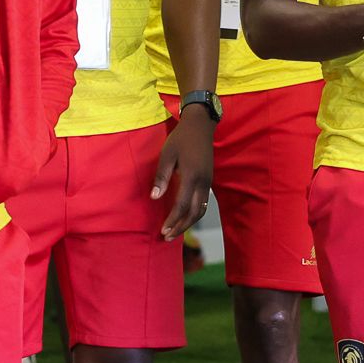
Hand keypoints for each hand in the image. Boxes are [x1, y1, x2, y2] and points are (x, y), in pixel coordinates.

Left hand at [153, 113, 215, 240]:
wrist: (200, 125)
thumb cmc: (180, 139)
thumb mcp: (167, 155)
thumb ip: (162, 177)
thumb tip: (154, 198)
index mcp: (192, 176)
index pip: (182, 205)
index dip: (173, 220)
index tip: (163, 230)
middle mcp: (203, 182)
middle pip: (195, 213)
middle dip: (181, 227)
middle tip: (168, 237)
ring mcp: (208, 182)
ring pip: (201, 210)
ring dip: (189, 223)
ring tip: (175, 231)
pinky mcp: (208, 180)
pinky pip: (203, 202)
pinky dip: (194, 213)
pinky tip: (184, 217)